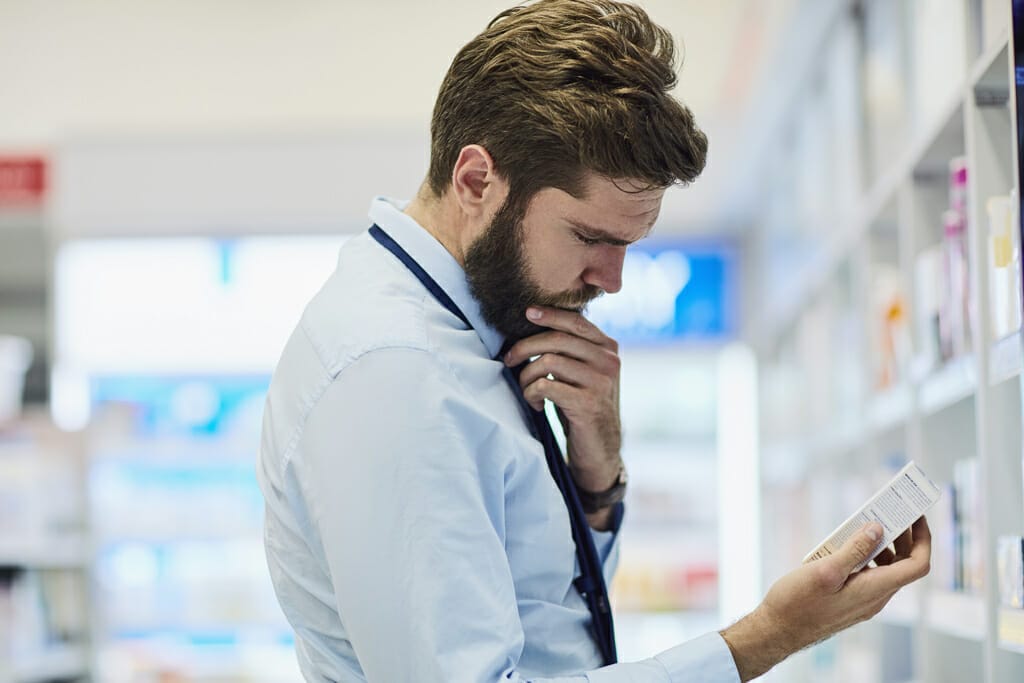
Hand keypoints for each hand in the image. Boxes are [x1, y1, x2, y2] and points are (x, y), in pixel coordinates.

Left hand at [503, 306, 621, 526]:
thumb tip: (533, 322)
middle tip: (508, 359)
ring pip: (548, 362)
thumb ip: (570, 350)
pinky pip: (546, 386)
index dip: (550, 314)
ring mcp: (601, 382)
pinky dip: (532, 394)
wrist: (599, 449)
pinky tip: (536, 405)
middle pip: (557, 339)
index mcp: (608, 348)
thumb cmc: (582, 407)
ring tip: (527, 390)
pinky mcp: (588, 404)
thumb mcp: (582, 373)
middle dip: (525, 347)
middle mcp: (609, 361)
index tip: (527, 312)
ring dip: (527, 376)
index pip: (575, 321)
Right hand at [721, 517, 930, 680]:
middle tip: (890, 511)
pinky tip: (845, 545)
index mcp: (874, 590)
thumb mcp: (825, 571)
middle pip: (903, 564)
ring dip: (880, 544)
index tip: (916, 516)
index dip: (923, 539)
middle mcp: (875, 597)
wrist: (777, 630)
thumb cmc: (797, 603)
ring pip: (885, 569)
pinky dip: (864, 555)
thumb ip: (854, 550)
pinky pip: (868, 574)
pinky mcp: (850, 600)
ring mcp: (863, 600)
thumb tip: (878, 529)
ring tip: (863, 524)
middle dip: (902, 536)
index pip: (916, 565)